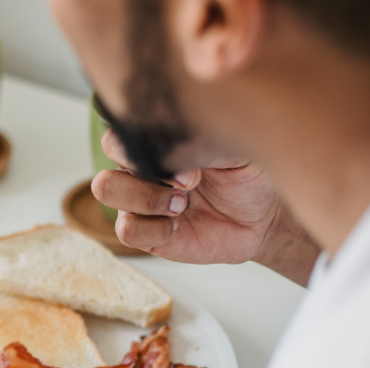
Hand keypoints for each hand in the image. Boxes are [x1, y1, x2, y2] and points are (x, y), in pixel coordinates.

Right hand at [92, 130, 319, 285]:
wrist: (263, 214)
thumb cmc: (246, 171)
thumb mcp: (231, 140)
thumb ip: (200, 132)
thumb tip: (173, 142)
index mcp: (153, 141)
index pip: (118, 132)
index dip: (142, 144)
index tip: (190, 158)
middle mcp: (138, 169)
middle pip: (105, 159)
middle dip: (145, 173)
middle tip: (190, 183)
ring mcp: (138, 202)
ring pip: (106, 191)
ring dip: (147, 198)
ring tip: (183, 205)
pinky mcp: (147, 234)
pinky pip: (125, 231)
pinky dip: (153, 228)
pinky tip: (179, 225)